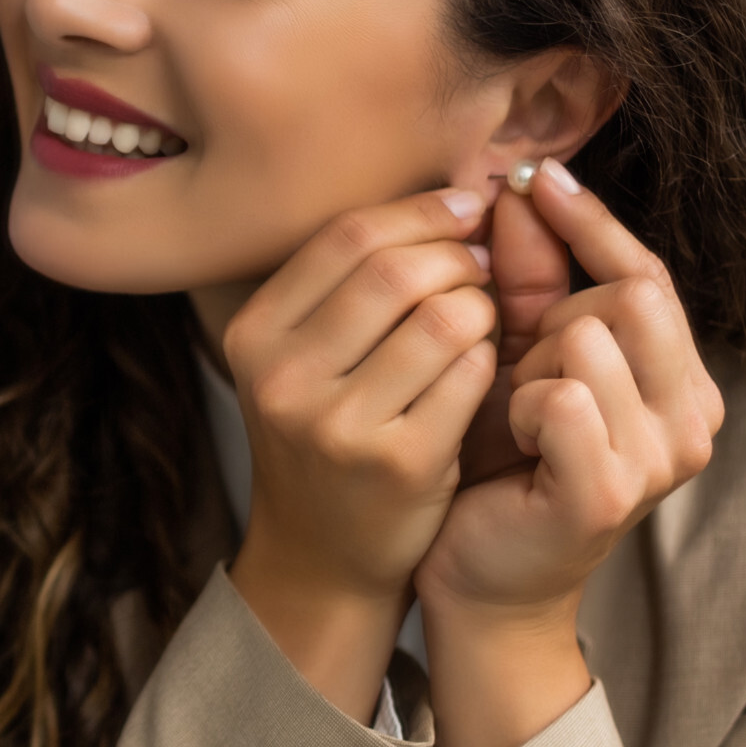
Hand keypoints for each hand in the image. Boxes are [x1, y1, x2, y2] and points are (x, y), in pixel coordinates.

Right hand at [223, 187, 498, 718]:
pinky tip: (485, 369)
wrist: (323, 555)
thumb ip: (354, 281)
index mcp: (255, 335)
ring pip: (442, 317)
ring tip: (484, 318)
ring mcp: (337, 424)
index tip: (467, 208)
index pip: (348, 237)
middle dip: (460, 256)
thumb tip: (457, 191)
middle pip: (396, 270)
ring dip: (483, 306)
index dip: (421, 211)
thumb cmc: (328, 436)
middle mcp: (283, 377)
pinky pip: (469, 373)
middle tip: (484, 266)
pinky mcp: (398, 462)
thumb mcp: (305, 356)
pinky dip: (490, 359)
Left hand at [414, 159, 720, 746]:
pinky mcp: (611, 490)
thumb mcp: (519, 356)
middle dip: (550, 316)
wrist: (478, 575)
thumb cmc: (497, 464)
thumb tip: (520, 185)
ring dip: (528, 366)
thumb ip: (530, 279)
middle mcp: (694, 417)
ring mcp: (662, 459)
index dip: (591, 221)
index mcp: (682, 379)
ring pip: (589, 338)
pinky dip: (520, 406)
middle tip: (514, 369)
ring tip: (512, 414)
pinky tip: (510, 441)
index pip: (648, 273)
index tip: (534, 175)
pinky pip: (562, 395)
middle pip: (625, 295)